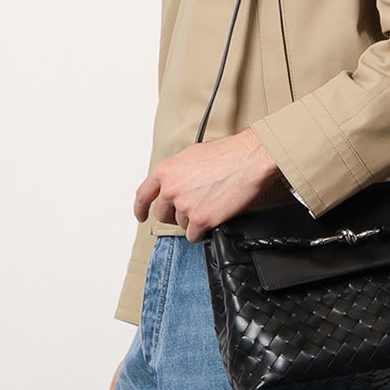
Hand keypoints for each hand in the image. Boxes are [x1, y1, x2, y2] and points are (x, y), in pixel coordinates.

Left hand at [133, 127, 289, 238]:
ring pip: (180, 224)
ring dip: (192, 221)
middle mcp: (171, 189)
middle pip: (162, 214)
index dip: (140, 208)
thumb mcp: (192, 156)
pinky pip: (194, 235)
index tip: (141, 216)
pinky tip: (212, 221)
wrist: (249, 159)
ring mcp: (184, 205)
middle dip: (172, 216)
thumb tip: (177, 185)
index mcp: (166, 170)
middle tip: (187, 213)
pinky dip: (202, 232)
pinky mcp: (200, 219)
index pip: (143, 195)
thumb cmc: (228, 154)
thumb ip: (178, 173)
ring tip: (209, 207)